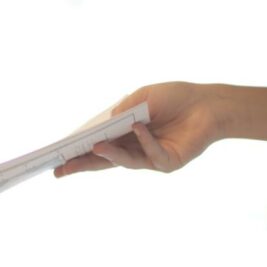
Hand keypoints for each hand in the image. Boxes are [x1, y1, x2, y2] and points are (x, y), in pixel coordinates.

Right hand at [54, 82, 221, 176]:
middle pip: (104, 160)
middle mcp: (135, 149)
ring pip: (125, 161)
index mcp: (125, 135)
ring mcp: (151, 158)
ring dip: (109, 153)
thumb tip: (105, 123)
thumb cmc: (175, 98)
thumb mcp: (144, 97)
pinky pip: (152, 154)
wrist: (208, 104)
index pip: (98, 146)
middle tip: (61, 170)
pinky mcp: (169, 162)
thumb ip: (124, 109)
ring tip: (95, 146)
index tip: (58, 157)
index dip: (79, 152)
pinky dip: (144, 140)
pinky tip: (138, 128)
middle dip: (82, 164)